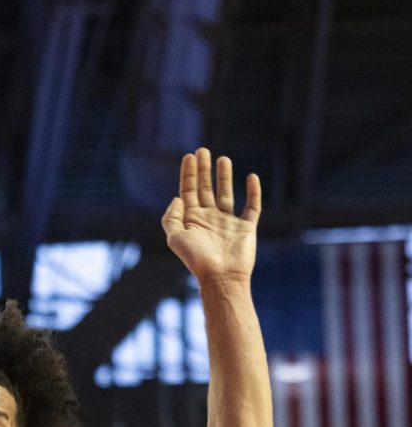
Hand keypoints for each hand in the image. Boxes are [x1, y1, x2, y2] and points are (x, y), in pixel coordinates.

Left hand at [161, 148, 260, 282]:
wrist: (221, 276)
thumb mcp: (175, 238)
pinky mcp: (246, 227)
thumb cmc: (197, 259)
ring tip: (223, 159)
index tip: (189, 157)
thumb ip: (172, 218)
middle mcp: (209, 219)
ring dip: (224, 177)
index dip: (189, 174)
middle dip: (204, 170)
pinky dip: (253, 192)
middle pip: (205, 189)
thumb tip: (177, 198)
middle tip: (203, 150)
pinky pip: (252, 206)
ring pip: (226, 194)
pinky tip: (251, 177)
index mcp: (192, 220)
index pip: (189, 192)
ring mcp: (228, 222)